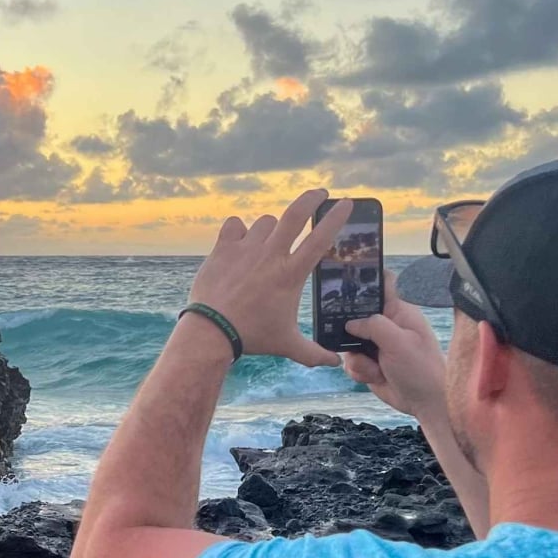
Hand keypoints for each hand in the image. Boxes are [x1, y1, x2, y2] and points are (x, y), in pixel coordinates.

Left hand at [188, 190, 352, 367]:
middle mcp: (271, 255)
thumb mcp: (287, 345)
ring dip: (271, 227)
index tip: (346, 203)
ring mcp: (245, 249)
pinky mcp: (223, 249)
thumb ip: (313, 353)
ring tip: (268, 240)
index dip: (336, 217)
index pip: (321, 238)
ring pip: (266, 222)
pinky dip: (238, 229)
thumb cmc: (251, 337)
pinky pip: (234, 225)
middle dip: (311, 198)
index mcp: (291, 273)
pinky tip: (238, 239)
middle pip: (295, 214)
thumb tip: (335, 364)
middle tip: (319, 193)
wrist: (211, 331)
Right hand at [343, 280, 447, 420]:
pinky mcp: (369, 362)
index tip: (343, 284)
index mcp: (399, 312)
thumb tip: (350, 322)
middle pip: (355, 315)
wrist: (426, 403)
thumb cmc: (422, 369)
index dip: (363, 281)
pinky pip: (351, 361)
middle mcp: (386, 325)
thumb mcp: (400, 343)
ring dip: (357, 358)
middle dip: (349, 331)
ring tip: (375, 368)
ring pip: (348, 342)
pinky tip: (375, 376)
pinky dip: (359, 371)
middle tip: (354, 342)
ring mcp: (376, 344)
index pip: (380, 285)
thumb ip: (374, 326)